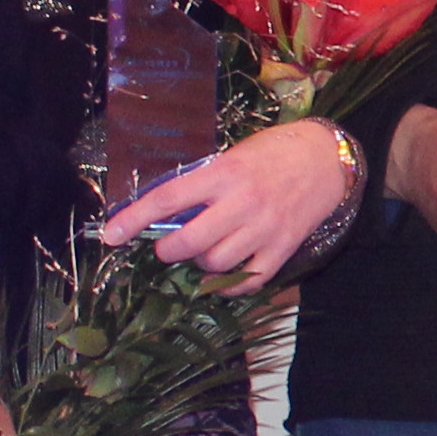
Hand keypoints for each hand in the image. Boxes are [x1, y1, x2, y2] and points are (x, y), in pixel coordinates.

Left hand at [96, 118, 356, 290]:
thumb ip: (202, 184)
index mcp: (223, 174)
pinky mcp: (283, 248)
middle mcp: (241, 203)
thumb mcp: (231, 157)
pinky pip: (246, 280)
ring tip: (207, 250)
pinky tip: (228, 270)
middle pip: (188, 242)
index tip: (110, 236)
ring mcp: (264, 228)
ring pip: (215, 264)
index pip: (167, 199)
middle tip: (170, 246)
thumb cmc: (272, 153)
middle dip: (168, 251)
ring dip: (201, 263)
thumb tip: (167, 214)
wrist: (326, 159)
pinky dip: (230, 282)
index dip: (133, 219)